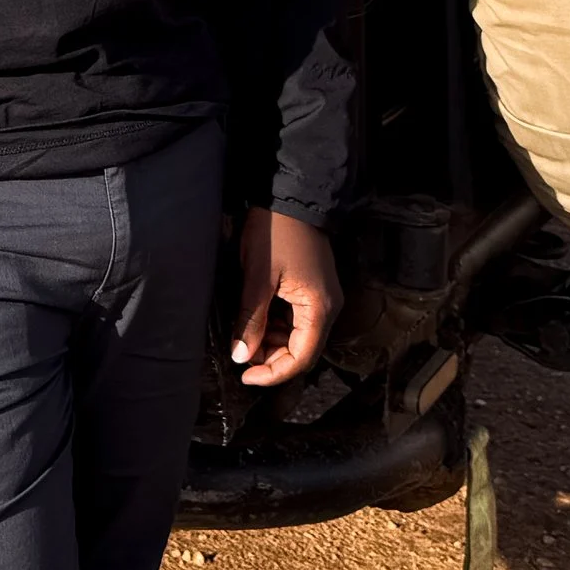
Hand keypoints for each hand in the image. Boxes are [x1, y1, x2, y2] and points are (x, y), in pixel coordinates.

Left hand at [231, 207, 341, 387]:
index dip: (273, 373)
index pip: (301, 358)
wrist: (291, 194)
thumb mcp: (257, 277)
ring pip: (299, 336)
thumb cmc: (275, 232)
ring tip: (245, 338)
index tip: (245, 376)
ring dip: (273, 343)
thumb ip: (251, 320)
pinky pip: (298, 319)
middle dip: (271, 359)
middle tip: (241, 356)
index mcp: (319, 308)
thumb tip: (241, 357)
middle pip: (302, 350)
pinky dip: (277, 326)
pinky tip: (257, 321)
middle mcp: (328, 307)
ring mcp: (322, 297)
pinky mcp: (314, 288)